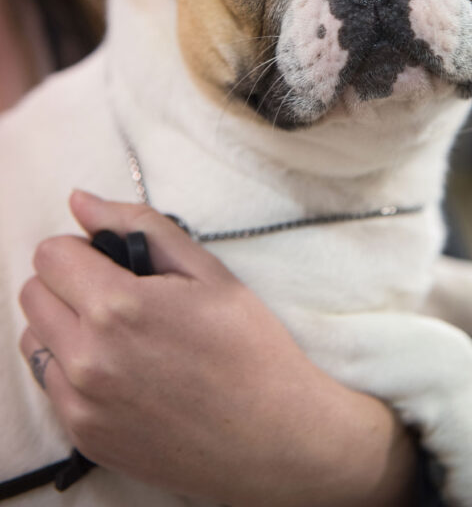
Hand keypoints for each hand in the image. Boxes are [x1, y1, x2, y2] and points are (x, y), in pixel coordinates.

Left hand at [19, 191, 416, 506]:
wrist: (273, 434)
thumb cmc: (249, 347)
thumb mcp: (207, 270)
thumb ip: (139, 226)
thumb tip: (82, 201)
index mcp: (117, 307)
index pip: (51, 254)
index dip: (83, 248)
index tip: (113, 260)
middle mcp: (87, 359)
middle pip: (33, 294)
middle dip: (68, 281)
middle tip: (118, 292)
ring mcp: (82, 404)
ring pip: (34, 340)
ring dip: (64, 324)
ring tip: (118, 332)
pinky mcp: (85, 436)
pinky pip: (50, 385)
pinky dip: (72, 368)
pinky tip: (121, 369)